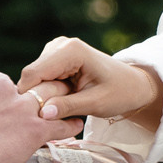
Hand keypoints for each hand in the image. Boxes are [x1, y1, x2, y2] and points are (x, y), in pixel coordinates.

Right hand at [0, 67, 80, 162]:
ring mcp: (21, 107)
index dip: (10, 94)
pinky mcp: (34, 128)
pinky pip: (59, 124)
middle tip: (52, 96)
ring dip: (62, 100)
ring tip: (72, 103)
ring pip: (50, 98)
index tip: (10, 105)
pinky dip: (69, 125)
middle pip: (31, 83)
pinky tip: (75, 125)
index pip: (4, 81)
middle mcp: (5, 87)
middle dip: (43, 88)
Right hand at [19, 36, 162, 129]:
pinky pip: (40, 77)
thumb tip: (43, 114)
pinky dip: (46, 91)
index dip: (29, 96)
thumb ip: (68, 107)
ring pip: (34, 77)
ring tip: (61, 107)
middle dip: (36, 96)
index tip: (33, 118)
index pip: (33, 73)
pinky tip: (61, 100)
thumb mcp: (96, 104)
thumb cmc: (120, 93)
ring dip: (42, 94)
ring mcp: (56, 49)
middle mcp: (60, 45)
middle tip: (50, 117)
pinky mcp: (55, 57)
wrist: (133, 85)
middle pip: (31, 75)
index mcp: (71, 51)